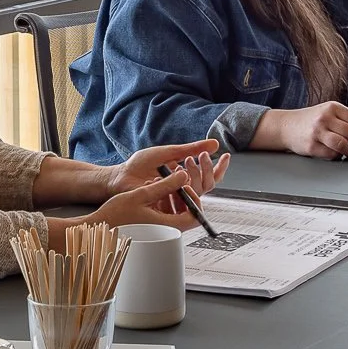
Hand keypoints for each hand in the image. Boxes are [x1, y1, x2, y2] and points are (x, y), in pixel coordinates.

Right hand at [70, 163, 204, 233]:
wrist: (99, 227)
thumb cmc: (115, 216)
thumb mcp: (142, 194)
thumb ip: (165, 185)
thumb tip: (183, 176)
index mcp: (167, 227)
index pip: (195, 216)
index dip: (194, 199)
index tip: (184, 186)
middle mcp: (166, 232)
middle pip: (187, 214)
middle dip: (181, 195)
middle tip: (171, 182)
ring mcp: (160, 231)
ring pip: (176, 213)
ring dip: (171, 197)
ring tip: (157, 185)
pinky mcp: (153, 229)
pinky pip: (165, 215)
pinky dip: (162, 203)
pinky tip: (151, 194)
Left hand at [108, 140, 225, 208]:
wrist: (122, 175)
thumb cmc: (141, 164)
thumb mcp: (169, 152)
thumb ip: (191, 149)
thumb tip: (214, 144)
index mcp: (185, 174)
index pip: (209, 175)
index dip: (220, 167)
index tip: (225, 156)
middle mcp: (183, 187)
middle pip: (208, 184)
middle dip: (207, 169)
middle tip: (201, 156)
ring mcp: (176, 197)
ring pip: (198, 191)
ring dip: (194, 175)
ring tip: (183, 162)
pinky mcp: (168, 204)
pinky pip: (182, 198)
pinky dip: (177, 184)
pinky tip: (168, 175)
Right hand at [253, 102, 347, 158]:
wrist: (286, 126)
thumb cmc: (310, 120)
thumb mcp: (329, 112)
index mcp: (332, 107)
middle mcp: (324, 118)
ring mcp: (317, 132)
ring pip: (342, 144)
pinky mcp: (311, 146)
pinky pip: (331, 154)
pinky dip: (337, 156)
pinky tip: (338, 154)